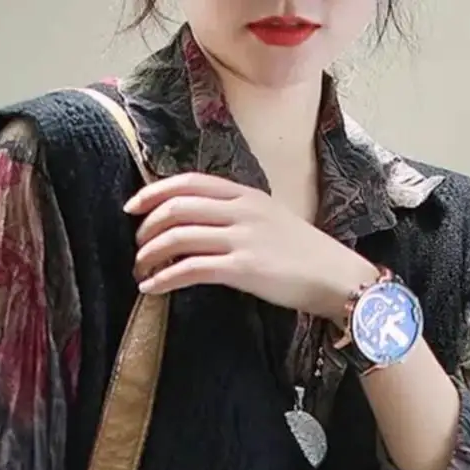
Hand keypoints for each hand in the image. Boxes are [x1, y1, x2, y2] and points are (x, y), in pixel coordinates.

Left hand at [124, 173, 378, 322]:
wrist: (337, 278)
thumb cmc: (304, 255)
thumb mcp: (269, 220)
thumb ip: (236, 215)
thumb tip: (199, 224)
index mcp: (245, 194)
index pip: (189, 181)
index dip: (154, 191)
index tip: (132, 207)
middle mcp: (241, 210)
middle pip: (177, 207)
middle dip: (147, 227)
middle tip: (137, 247)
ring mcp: (242, 238)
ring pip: (178, 236)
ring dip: (150, 254)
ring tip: (140, 270)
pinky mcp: (244, 269)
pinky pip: (191, 269)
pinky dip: (164, 278)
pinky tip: (152, 287)